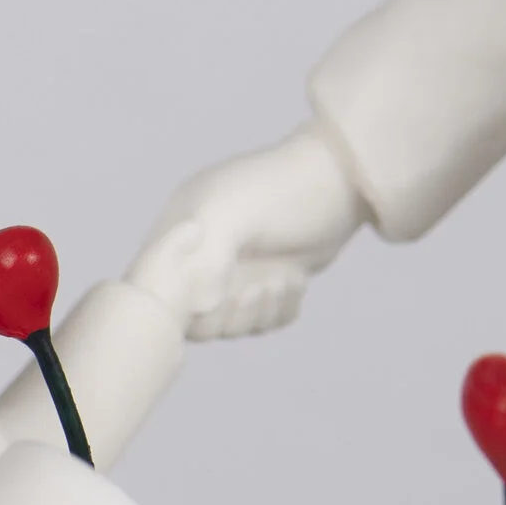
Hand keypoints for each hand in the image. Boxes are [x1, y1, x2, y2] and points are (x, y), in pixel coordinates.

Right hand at [126, 122, 369, 338]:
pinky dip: (280, 310)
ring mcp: (238, 269)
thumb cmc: (284, 190)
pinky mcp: (270, 281)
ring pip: (232, 323)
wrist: (344, 182)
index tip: (225, 290)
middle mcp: (204, 253)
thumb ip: (202, 255)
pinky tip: (294, 278)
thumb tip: (195, 305)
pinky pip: (262, 321)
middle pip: (196, 317)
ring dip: (261, 310)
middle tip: (261, 283)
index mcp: (183, 231)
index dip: (188, 304)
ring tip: (283, 276)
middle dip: (232, 311)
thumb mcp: (231, 210)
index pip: (161, 289)